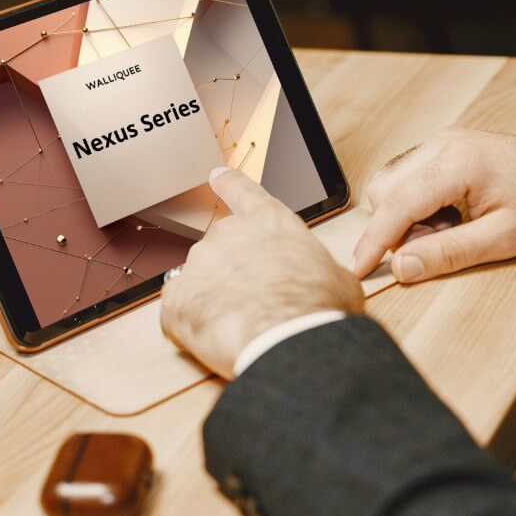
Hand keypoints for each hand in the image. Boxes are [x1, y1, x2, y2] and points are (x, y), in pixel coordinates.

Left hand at [161, 167, 363, 378]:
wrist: (290, 339)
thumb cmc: (319, 307)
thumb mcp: (337, 277)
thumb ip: (317, 269)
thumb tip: (321, 280)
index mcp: (270, 222)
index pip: (243, 191)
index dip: (229, 184)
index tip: (216, 176)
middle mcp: (229, 233)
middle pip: (224, 247)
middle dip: (234, 271)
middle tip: (258, 301)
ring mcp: (199, 263)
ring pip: (201, 278)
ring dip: (216, 297)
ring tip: (245, 324)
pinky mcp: (177, 297)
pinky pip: (180, 306)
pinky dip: (195, 320)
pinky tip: (218, 334)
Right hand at [351, 126, 515, 283]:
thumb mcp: (503, 240)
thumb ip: (448, 254)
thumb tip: (402, 268)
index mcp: (457, 164)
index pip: (395, 205)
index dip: (373, 242)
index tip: (358, 270)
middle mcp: (443, 144)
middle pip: (384, 190)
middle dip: (399, 227)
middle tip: (440, 245)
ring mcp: (443, 142)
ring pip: (393, 184)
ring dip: (409, 216)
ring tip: (453, 230)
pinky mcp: (447, 147)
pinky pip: (410, 178)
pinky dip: (419, 204)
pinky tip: (453, 216)